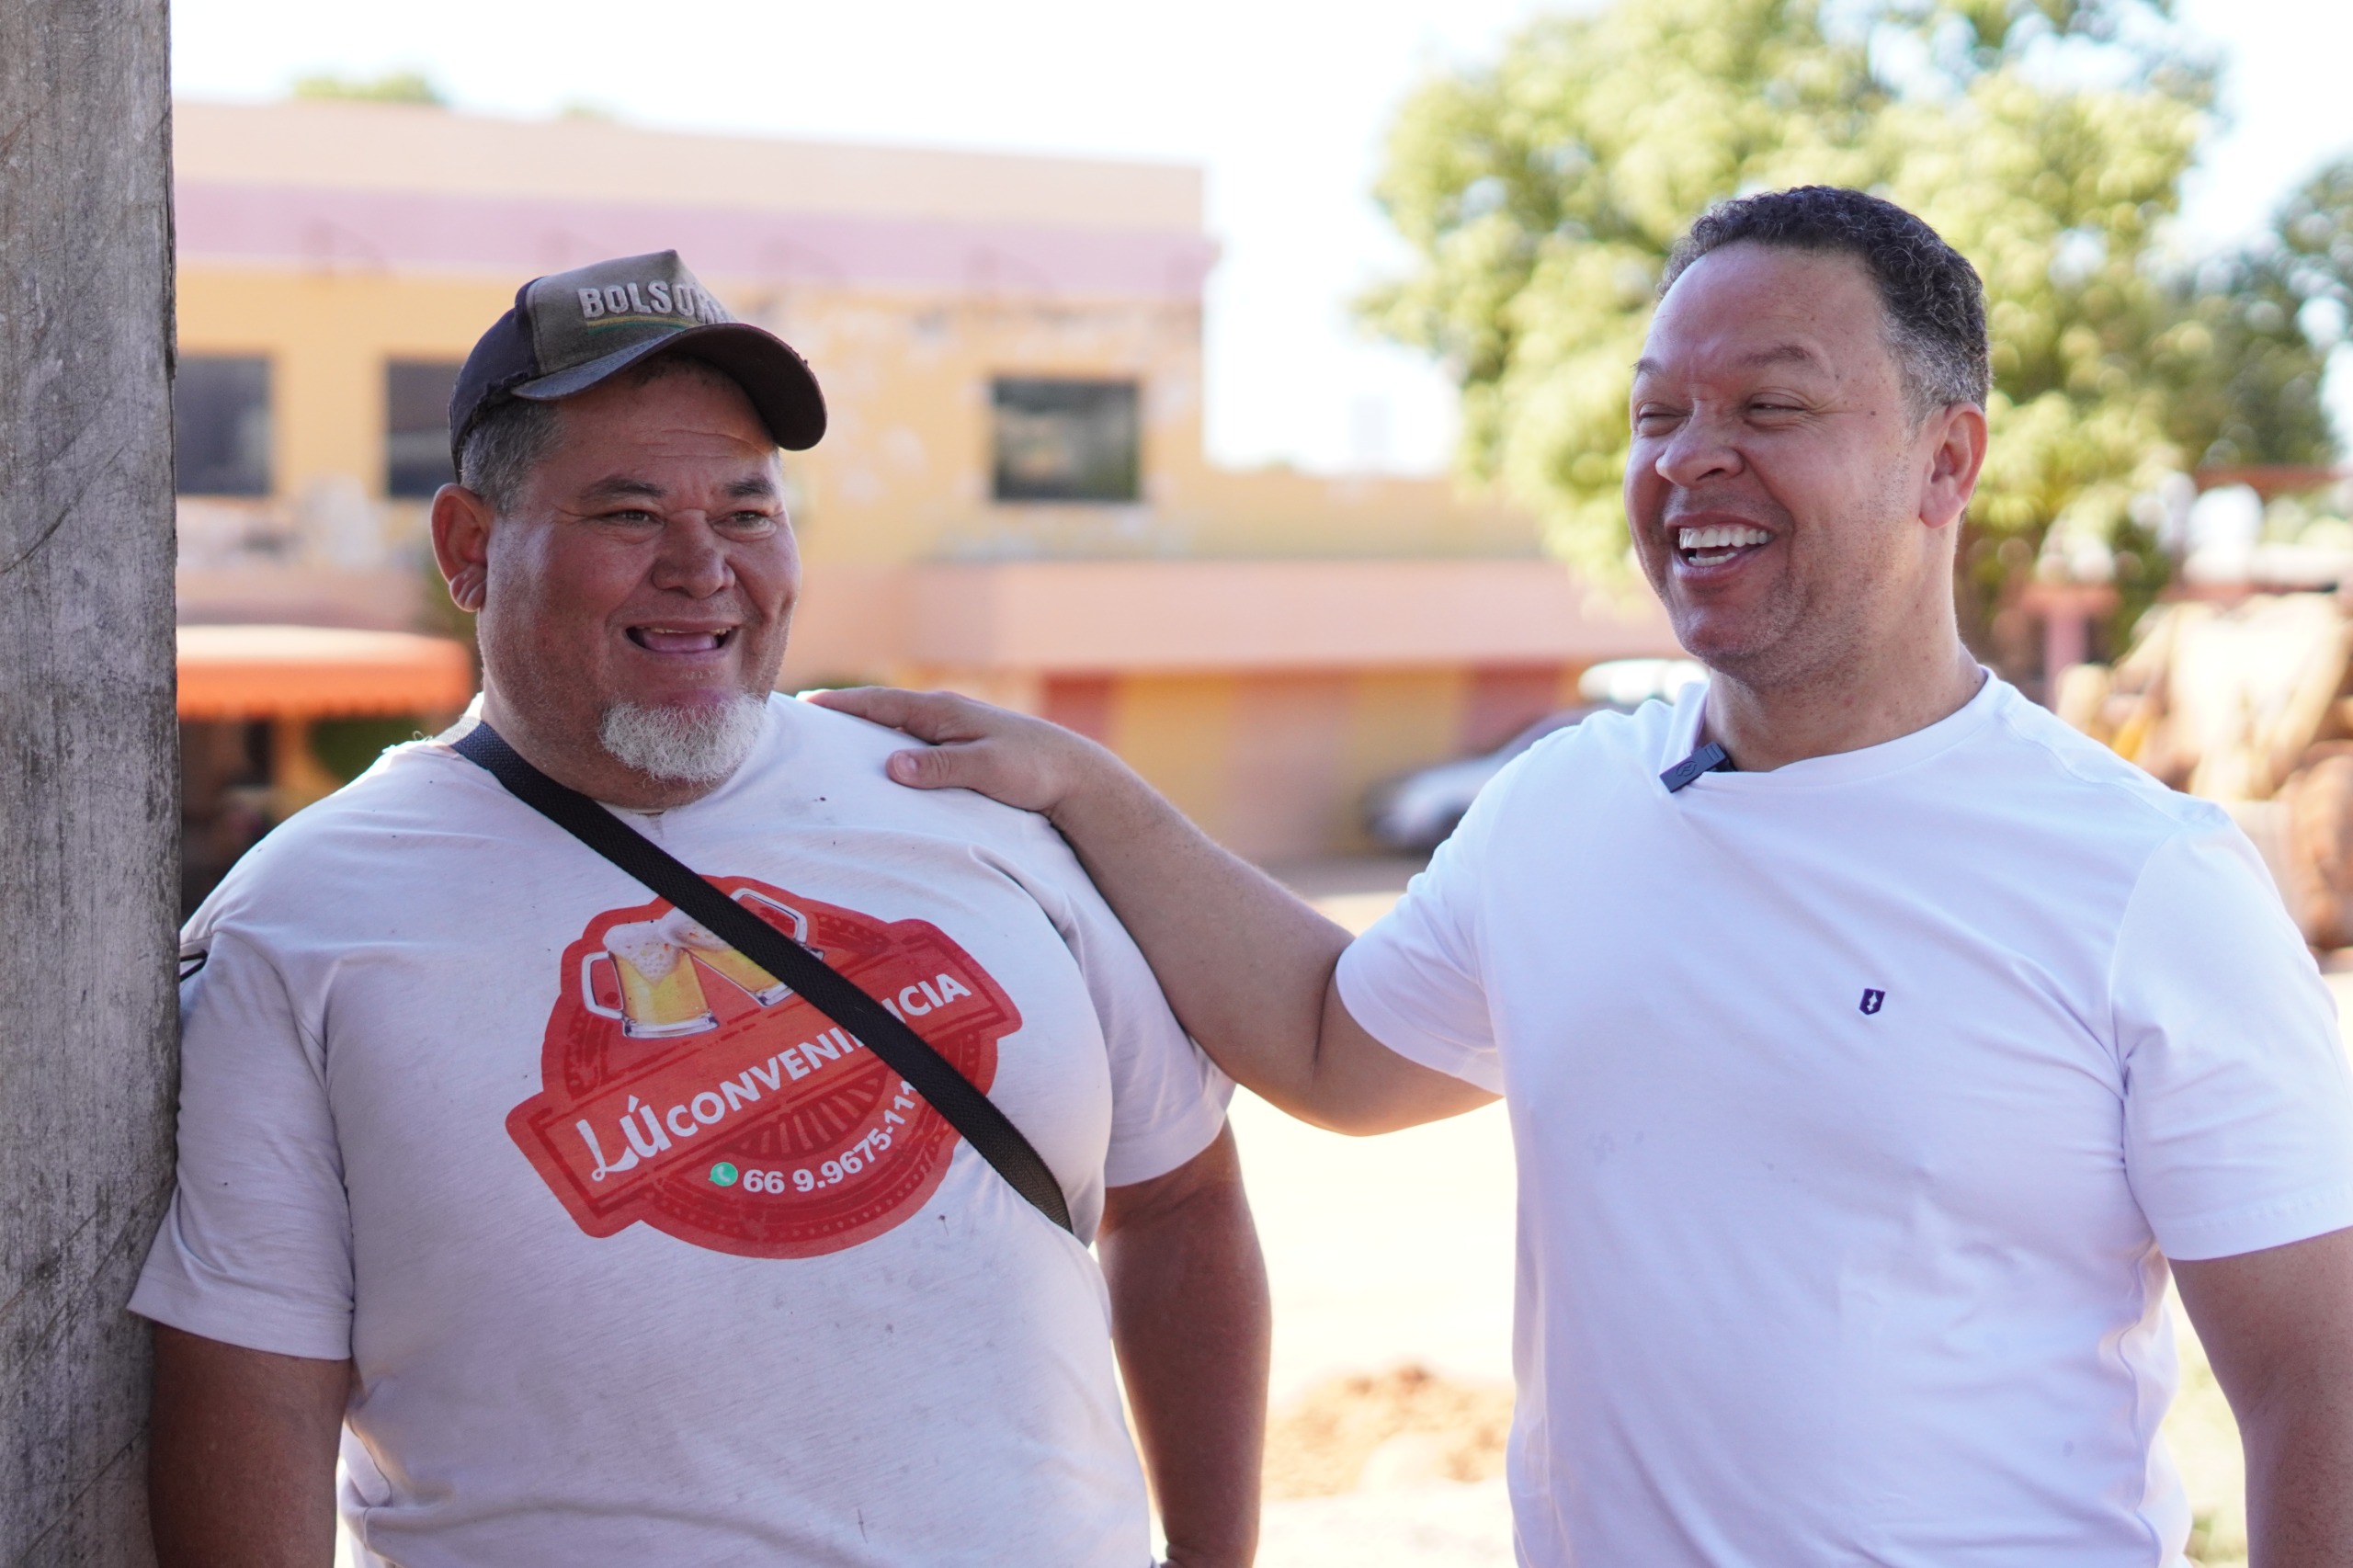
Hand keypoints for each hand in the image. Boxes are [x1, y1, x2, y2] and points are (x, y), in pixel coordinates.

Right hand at [803, 687, 1120, 821]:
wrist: (1074, 774)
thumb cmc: (1032, 771)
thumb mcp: (986, 770)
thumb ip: (940, 768)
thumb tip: (891, 765)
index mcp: (943, 711)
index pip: (879, 704)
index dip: (840, 705)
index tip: (803, 704)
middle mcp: (944, 712)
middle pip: (881, 709)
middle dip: (843, 711)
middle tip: (800, 717)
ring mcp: (953, 726)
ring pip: (897, 723)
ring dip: (865, 726)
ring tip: (828, 735)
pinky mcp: (963, 743)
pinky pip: (914, 737)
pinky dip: (889, 740)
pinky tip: (879, 754)